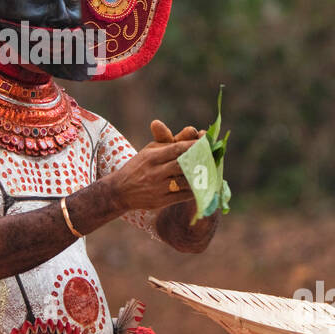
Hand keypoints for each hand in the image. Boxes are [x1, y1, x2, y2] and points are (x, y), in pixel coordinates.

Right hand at [150, 118, 217, 249]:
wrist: (120, 191)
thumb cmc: (140, 166)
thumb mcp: (149, 151)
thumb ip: (169, 142)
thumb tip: (192, 132)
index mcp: (151, 156)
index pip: (177, 149)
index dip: (194, 146)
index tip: (207, 143)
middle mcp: (154, 172)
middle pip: (183, 165)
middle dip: (200, 161)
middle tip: (214, 157)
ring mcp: (158, 188)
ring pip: (185, 181)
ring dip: (201, 176)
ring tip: (212, 171)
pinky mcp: (161, 201)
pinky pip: (183, 195)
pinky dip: (195, 190)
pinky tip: (204, 185)